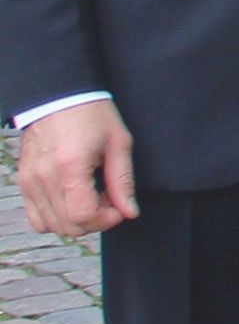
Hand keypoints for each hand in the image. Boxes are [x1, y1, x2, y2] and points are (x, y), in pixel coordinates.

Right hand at [13, 100, 136, 239]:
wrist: (59, 96)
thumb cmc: (91, 114)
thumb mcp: (118, 142)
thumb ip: (123, 181)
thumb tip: (130, 212)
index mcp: (70, 167)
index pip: (84, 216)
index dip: (107, 219)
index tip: (119, 207)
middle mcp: (44, 178)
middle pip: (68, 226)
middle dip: (95, 221)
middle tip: (108, 199)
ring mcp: (29, 182)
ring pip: (51, 225)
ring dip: (76, 221)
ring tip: (91, 197)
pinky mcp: (23, 182)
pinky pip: (35, 218)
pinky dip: (56, 218)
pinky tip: (72, 199)